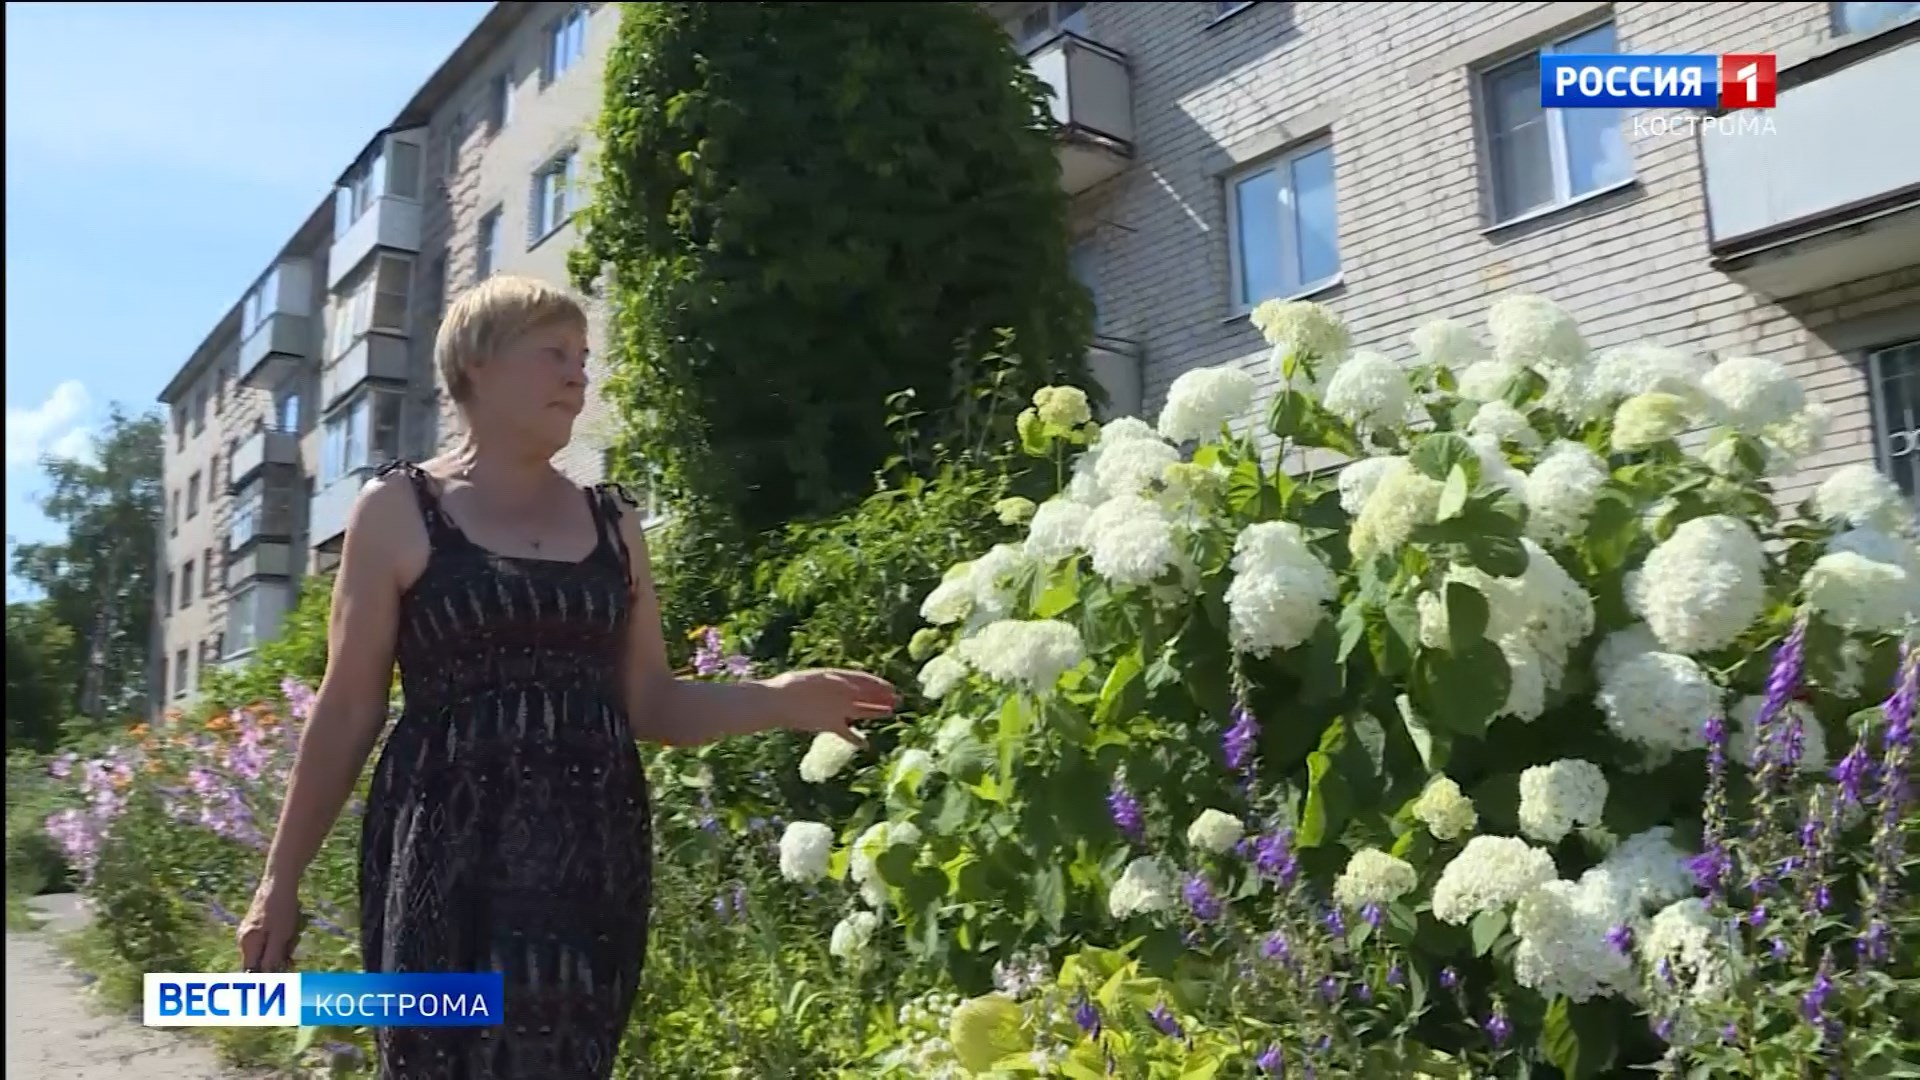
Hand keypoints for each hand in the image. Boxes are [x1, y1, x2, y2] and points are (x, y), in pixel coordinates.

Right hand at [236, 880, 301, 972]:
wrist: (279, 883)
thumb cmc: (280, 910)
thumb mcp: (280, 937)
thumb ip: (271, 959)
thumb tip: (266, 978)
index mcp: (247, 945)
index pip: (252, 971)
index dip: (267, 974)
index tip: (283, 969)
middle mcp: (244, 941)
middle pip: (262, 960)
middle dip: (279, 956)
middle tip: (291, 943)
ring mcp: (250, 932)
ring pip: (268, 949)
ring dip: (283, 945)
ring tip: (292, 931)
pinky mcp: (258, 926)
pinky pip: (271, 939)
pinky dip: (282, 936)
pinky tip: (290, 925)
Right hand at [764, 668, 898, 746]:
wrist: (778, 700)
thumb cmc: (790, 686)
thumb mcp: (816, 678)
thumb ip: (833, 683)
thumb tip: (847, 688)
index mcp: (837, 677)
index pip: (864, 680)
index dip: (879, 684)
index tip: (890, 686)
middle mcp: (843, 692)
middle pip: (868, 695)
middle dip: (883, 697)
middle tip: (898, 699)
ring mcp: (838, 709)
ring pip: (864, 711)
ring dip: (878, 712)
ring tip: (891, 713)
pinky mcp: (831, 724)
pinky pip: (847, 733)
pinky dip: (856, 739)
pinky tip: (866, 745)